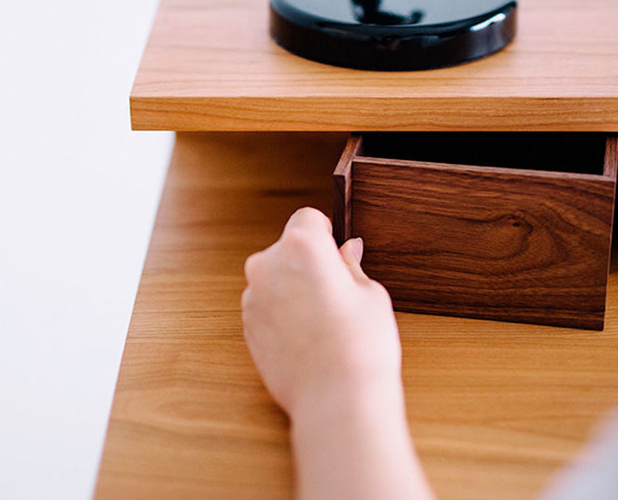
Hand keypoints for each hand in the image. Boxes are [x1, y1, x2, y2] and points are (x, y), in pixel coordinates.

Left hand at [242, 207, 434, 499]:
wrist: (336, 399)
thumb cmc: (361, 344)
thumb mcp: (370, 294)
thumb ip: (350, 266)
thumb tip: (347, 251)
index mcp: (301, 246)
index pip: (307, 218)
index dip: (325, 233)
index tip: (338, 253)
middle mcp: (268, 266)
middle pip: (287, 249)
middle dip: (308, 263)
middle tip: (337, 293)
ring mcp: (253, 298)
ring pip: (275, 279)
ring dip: (293, 290)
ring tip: (324, 322)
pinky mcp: (247, 328)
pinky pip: (267, 308)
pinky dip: (283, 315)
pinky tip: (309, 339)